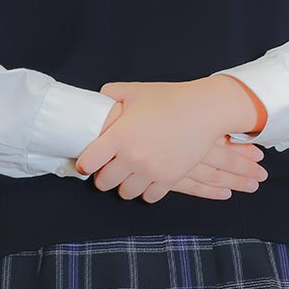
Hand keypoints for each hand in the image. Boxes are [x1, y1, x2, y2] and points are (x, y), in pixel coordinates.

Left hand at [76, 78, 265, 201]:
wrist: (204, 110)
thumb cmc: (170, 98)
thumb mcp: (135, 90)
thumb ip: (110, 94)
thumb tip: (98, 99)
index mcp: (119, 137)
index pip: (87, 163)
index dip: (84, 163)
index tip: (88, 162)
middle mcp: (132, 158)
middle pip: (104, 182)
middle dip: (104, 176)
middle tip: (109, 169)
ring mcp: (151, 171)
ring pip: (125, 193)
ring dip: (124, 185)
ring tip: (128, 175)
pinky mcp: (169, 179)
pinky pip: (149, 197)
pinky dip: (146, 191)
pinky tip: (147, 180)